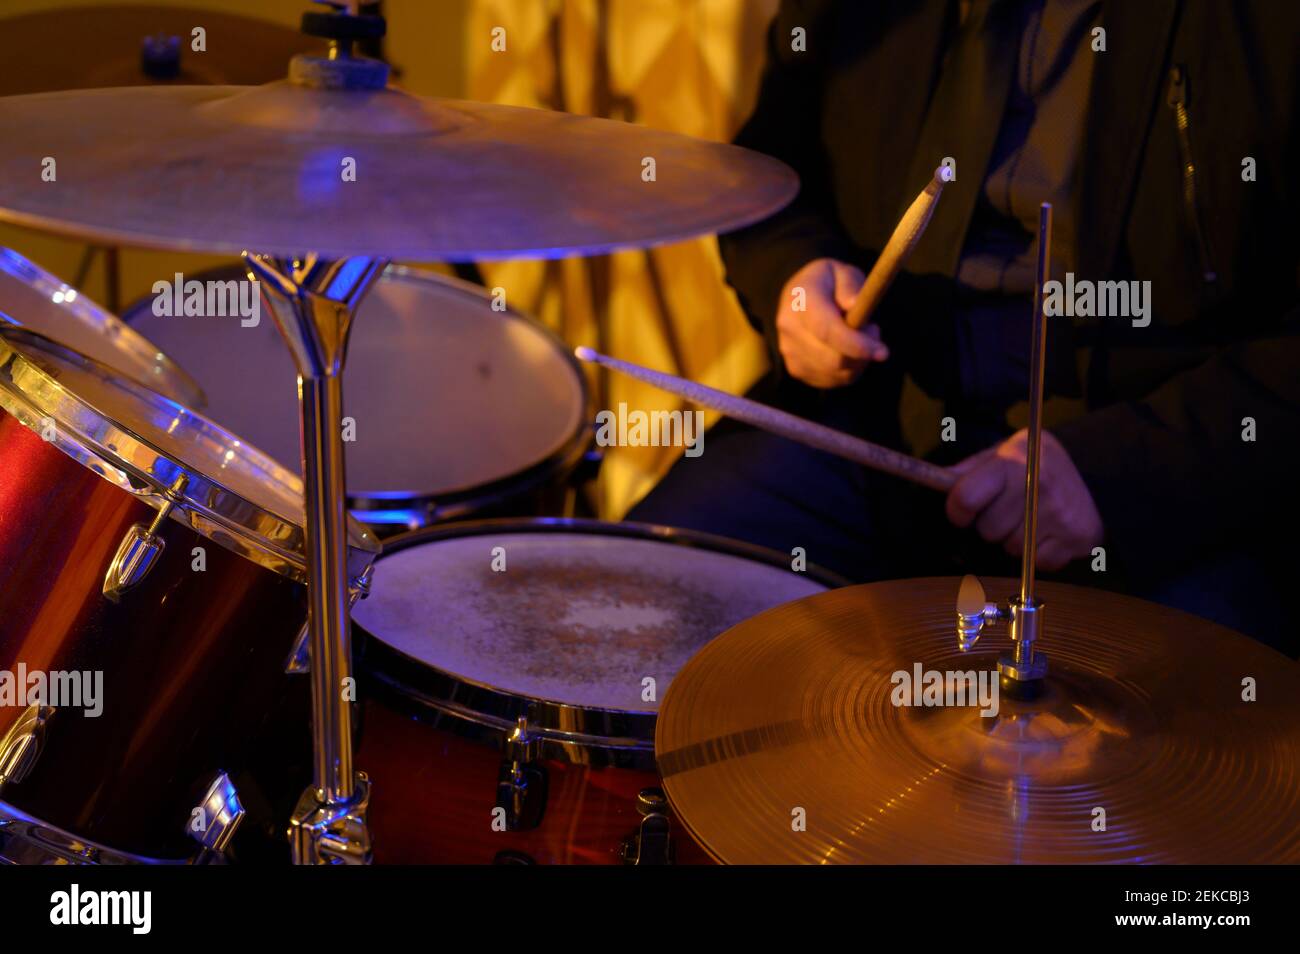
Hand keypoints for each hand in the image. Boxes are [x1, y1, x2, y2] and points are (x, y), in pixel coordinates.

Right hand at [775, 258, 888, 387]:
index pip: (827, 330)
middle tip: (873, 331)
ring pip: (836, 372)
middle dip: (863, 353)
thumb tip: (855, 304)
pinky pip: (832, 380)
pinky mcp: (795, 369)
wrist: (798, 296)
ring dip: (858, 361)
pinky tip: (846, 350)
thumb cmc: (828, 282)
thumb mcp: (842, 271)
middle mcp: (789, 328)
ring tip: (858, 337)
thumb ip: (851, 285)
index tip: (883, 351)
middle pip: (833, 358)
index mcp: (801, 299)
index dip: (857, 345)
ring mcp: (789, 352)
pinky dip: (848, 370)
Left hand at [945, 430, 1103, 570]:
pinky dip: (1039, 553)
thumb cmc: (1039, 464)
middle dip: (992, 523)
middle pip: (988, 529)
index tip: (963, 512)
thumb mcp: (1004, 453)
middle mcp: (1037, 487)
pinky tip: (1049, 531)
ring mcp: (1059, 514)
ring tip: (1032, 517)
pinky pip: (1037, 562)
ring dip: (1015, 539)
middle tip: (1010, 508)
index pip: (965, 498)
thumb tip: (937, 482)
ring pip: (1011, 548)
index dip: (957, 510)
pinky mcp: (1077, 538)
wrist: (1100, 472)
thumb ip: (969, 470)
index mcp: (1012, 463)